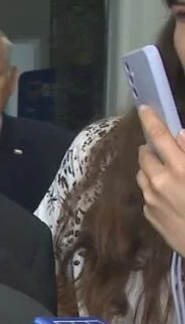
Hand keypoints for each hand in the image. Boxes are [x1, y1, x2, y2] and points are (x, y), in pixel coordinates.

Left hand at [136, 105, 184, 254]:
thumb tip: (181, 136)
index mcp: (180, 167)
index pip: (158, 136)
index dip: (150, 120)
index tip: (143, 108)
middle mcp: (159, 182)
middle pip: (144, 155)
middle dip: (150, 148)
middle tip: (162, 148)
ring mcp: (151, 200)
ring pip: (142, 175)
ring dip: (151, 169)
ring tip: (167, 172)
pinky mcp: (149, 216)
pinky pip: (146, 195)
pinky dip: (154, 189)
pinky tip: (170, 195)